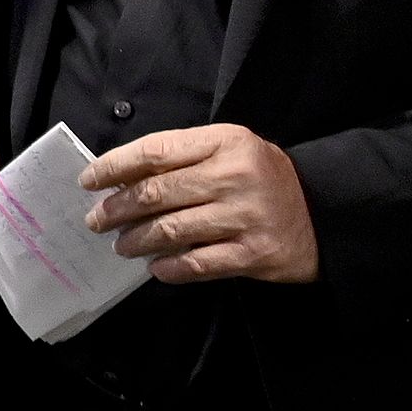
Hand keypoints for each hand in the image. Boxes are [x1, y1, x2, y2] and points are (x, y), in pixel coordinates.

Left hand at [81, 124, 319, 283]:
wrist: (323, 210)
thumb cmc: (261, 177)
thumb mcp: (227, 150)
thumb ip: (180, 157)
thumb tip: (119, 178)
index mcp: (225, 142)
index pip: (154, 151)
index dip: (114, 167)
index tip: (88, 181)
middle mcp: (235, 176)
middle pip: (156, 193)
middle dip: (116, 209)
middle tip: (96, 221)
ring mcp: (246, 216)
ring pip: (171, 230)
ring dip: (136, 240)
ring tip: (122, 246)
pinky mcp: (255, 254)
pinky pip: (197, 264)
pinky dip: (169, 268)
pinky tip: (155, 267)